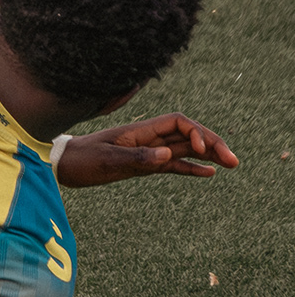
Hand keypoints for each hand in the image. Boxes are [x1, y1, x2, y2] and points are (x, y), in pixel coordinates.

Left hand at [55, 113, 238, 187]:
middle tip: (234, 161)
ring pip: (184, 150)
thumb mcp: (107, 160)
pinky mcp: (143, 165)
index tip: (203, 148)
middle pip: (187, 135)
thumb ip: (138, 157)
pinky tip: (209, 173)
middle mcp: (147, 138)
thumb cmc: (80, 159)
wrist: (61, 166)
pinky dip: (190, 168)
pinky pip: (172, 165)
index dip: (195, 132)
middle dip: (212, 143)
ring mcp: (146, 151)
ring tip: (231, 165)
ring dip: (207, 155)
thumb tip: (169, 155)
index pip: (178, 122)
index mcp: (140, 130)